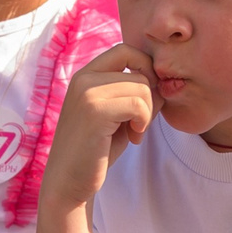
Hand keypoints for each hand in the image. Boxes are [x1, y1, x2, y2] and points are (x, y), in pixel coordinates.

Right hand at [40, 47, 155, 216]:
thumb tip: (163, 82)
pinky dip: (144, 122)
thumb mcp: (118, 116)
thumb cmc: (96, 151)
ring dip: (147, 113)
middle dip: (150, 98)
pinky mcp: (94, 110)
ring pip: (142, 87)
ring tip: (134, 133)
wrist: (68, 182)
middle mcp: (83, 78)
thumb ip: (135, 95)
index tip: (146, 99)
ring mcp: (87, 92)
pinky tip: (133, 138)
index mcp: (86, 75)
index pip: (126, 50)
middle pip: (139, 70)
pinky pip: (138, 104)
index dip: (146, 69)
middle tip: (140, 123)